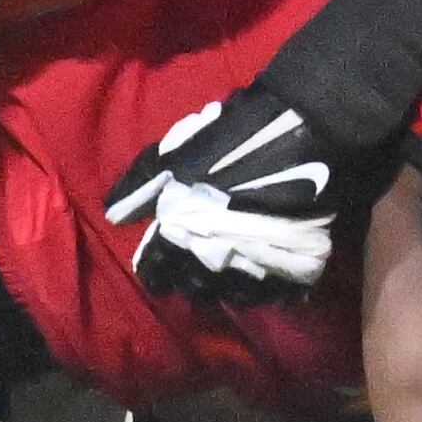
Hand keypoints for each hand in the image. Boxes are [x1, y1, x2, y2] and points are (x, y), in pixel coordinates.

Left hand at [105, 91, 369, 304]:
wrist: (307, 125)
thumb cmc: (234, 136)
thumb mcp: (177, 151)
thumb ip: (142, 183)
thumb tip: (115, 216)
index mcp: (183, 232)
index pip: (158, 272)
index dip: (157, 269)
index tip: (161, 262)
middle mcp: (218, 259)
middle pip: (196, 290)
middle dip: (192, 278)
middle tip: (198, 258)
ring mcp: (262, 266)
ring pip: (237, 296)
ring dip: (230, 285)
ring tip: (232, 265)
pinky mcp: (301, 265)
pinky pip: (280, 294)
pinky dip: (271, 287)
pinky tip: (267, 271)